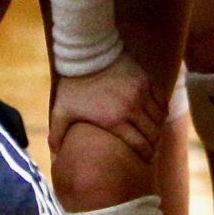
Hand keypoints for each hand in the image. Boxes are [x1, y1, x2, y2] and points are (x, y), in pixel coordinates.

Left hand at [51, 53, 166, 163]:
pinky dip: (160, 111)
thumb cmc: (72, 85)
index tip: (145, 161)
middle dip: (153, 146)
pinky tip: (156, 118)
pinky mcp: (146, 80)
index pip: (139, 145)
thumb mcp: (61, 111)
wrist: (85, 53)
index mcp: (113, 120)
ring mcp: (141, 93)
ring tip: (155, 137)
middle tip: (152, 152)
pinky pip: (161, 101)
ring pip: (159, 118)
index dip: (145, 156)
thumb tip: (53, 157)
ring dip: (158, 129)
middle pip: (152, 134)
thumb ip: (57, 135)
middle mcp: (131, 108)